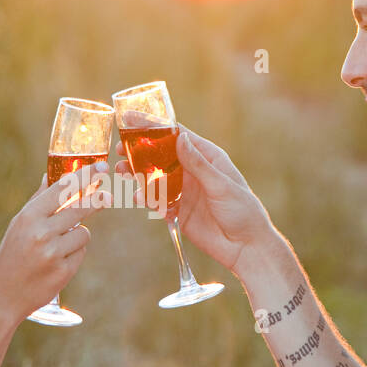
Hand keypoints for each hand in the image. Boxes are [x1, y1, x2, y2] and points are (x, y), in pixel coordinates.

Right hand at [0, 161, 111, 323]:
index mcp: (29, 217)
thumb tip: (50, 175)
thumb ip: (38, 200)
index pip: (62, 189)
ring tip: (59, 245)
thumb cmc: (11, 255)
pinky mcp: (63, 271)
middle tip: (108, 196)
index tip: (101, 167)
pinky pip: (81, 252)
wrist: (3, 295)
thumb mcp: (19, 225)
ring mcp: (53, 253)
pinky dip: (74, 254)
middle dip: (97, 200)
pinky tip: (56, 261)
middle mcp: (41, 233)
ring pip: (84, 233)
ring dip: (78, 235)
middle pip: (80, 208)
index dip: (85, 176)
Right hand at [114, 125, 273, 273]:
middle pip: (161, 155)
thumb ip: (198, 164)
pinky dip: (145, 198)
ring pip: (155, 177)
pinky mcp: (179, 211)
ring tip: (120, 171)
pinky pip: (157, 201)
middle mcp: (193, 171)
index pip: (177, 135)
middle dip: (139, 151)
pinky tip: (137, 198)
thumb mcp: (221, 185)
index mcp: (207, 157)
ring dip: (137, 174)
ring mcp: (185, 191)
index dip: (153, 125)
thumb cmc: (243, 211)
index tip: (130, 118)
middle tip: (119, 149)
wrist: (246, 248)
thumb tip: (180, 138)